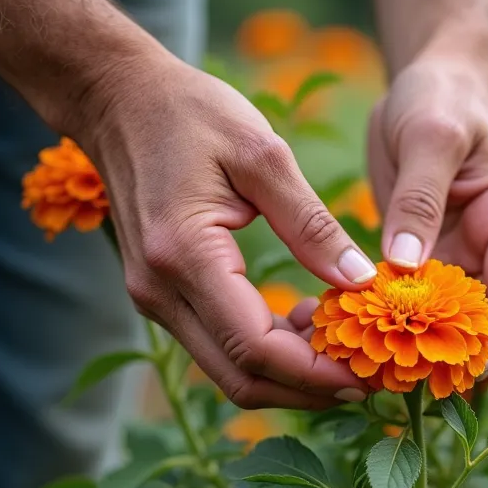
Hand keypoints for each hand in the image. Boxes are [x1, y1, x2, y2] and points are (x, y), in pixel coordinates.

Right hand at [69, 53, 378, 408]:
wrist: (117, 98)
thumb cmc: (191, 112)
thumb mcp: (263, 154)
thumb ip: (311, 224)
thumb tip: (361, 280)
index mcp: (185, 255)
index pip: (256, 347)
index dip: (316, 372)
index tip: (370, 374)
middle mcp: (160, 291)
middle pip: (241, 378)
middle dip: (309, 390)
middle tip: (370, 379)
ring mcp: (154, 298)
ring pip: (229, 370)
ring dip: (289, 374)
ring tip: (348, 349)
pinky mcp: (160, 295)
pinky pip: (218, 345)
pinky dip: (267, 351)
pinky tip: (308, 322)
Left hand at [368, 58, 487, 357]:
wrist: (426, 84)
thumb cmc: (441, 98)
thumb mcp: (431, 136)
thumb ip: (420, 199)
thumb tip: (405, 267)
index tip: (467, 369)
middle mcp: (484, 250)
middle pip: (474, 320)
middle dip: (441, 357)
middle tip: (393, 383)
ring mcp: (449, 259)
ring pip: (431, 320)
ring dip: (398, 346)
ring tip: (351, 366)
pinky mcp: (412, 261)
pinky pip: (395, 301)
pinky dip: (369, 318)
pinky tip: (329, 330)